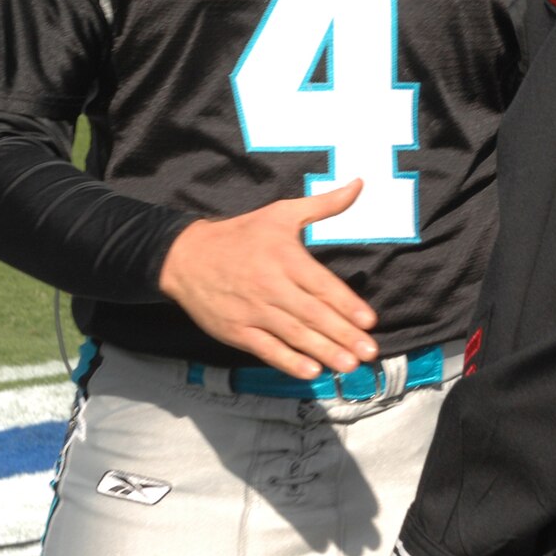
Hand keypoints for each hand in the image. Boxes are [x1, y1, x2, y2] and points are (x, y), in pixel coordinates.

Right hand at [159, 179, 377, 378]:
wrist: (185, 257)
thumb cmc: (241, 235)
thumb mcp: (281, 213)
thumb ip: (323, 204)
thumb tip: (359, 184)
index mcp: (284, 256)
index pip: (321, 284)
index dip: (345, 304)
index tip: (369, 321)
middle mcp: (270, 285)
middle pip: (312, 313)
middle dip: (342, 334)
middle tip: (369, 352)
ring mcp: (252, 311)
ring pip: (293, 334)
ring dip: (323, 352)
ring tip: (349, 366)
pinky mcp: (236, 331)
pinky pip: (267, 349)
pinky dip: (288, 362)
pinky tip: (311, 371)